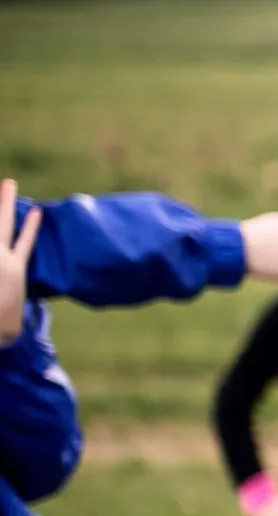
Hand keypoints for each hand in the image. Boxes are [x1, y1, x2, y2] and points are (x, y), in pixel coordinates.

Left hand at [0, 180, 44, 345]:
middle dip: (5, 204)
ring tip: (2, 187)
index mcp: (15, 270)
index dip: (31, 227)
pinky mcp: (5, 266)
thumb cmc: (1, 331)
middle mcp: (3, 260)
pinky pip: (18, 243)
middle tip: (8, 184)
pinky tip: (28, 215)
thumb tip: (10, 309)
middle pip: (4, 225)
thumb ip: (9, 309)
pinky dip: (23, 231)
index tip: (36, 212)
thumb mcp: (10, 323)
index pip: (25, 242)